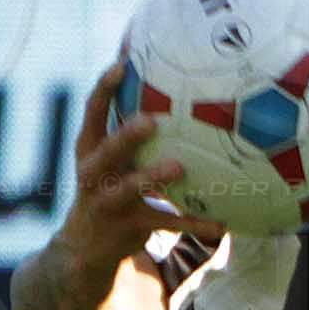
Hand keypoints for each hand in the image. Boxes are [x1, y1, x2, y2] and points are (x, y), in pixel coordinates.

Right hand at [63, 56, 226, 272]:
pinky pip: (165, 224)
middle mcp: (93, 174)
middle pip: (105, 151)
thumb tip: (167, 80)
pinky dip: (193, 224)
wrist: (86, 245)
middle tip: (149, 120)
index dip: (104, 89)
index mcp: (89, 148)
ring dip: (152, 177)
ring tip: (179, 167)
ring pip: (129, 188)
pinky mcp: (128, 228)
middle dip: (124, 137)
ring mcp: (108, 202)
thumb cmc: (109, 184)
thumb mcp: (110, 157)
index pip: (92, 113)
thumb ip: (129, 128)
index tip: (122, 64)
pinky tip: (222, 225)